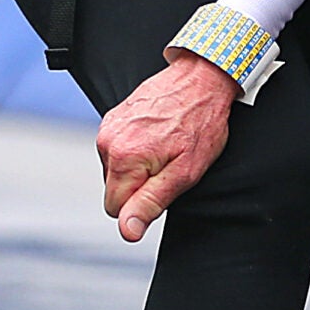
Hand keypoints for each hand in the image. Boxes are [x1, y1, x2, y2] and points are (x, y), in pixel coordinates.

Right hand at [96, 51, 237, 242]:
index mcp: (123, 159)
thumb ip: (151, 203)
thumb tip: (128, 231)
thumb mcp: (185, 172)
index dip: (142, 204)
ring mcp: (108, 127)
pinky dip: (137, 149)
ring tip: (166, 147)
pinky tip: (158, 135)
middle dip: (141, 184)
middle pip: (115, 188)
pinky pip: (118, 149)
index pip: (116, 209)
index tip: (163, 185)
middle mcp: (108, 142)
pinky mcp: (113, 118)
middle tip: (169, 164)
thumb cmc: (201, 123)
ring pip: (117, 170)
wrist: (201, 78)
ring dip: (140, 166)